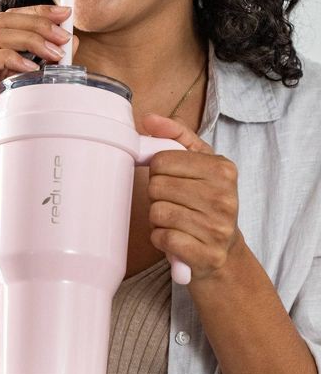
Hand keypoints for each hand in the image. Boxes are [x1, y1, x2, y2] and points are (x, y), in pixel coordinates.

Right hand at [0, 4, 79, 182]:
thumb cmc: (10, 126)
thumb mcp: (33, 86)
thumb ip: (46, 62)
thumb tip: (70, 39)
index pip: (8, 19)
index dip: (36, 11)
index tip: (64, 13)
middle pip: (2, 21)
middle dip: (37, 22)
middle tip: (63, 35)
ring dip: (31, 39)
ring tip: (54, 53)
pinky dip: (13, 58)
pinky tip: (32, 68)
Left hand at [140, 113, 242, 282]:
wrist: (224, 251)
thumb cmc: (206, 201)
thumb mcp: (199, 162)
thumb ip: (175, 135)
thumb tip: (148, 119)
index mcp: (223, 169)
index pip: (161, 161)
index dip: (158, 172)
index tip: (173, 180)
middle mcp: (225, 197)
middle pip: (156, 187)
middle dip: (157, 196)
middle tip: (174, 203)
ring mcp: (217, 228)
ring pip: (157, 212)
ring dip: (158, 218)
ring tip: (175, 220)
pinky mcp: (206, 254)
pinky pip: (161, 237)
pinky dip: (160, 238)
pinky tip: (175, 238)